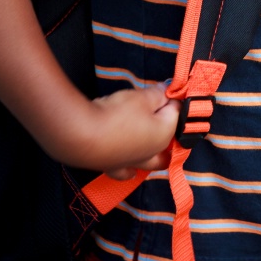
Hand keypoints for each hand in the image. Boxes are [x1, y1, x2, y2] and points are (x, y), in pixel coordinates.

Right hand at [48, 85, 180, 173]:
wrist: (84, 137)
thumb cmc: (118, 114)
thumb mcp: (141, 97)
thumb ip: (158, 93)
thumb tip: (168, 90)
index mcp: (164, 135)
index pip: (176, 113)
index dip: (171, 99)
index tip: (166, 89)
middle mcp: (152, 154)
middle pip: (169, 145)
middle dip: (170, 131)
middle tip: (163, 115)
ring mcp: (133, 164)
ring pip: (151, 163)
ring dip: (154, 153)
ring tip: (151, 140)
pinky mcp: (114, 168)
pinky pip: (127, 171)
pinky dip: (130, 168)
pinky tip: (130, 168)